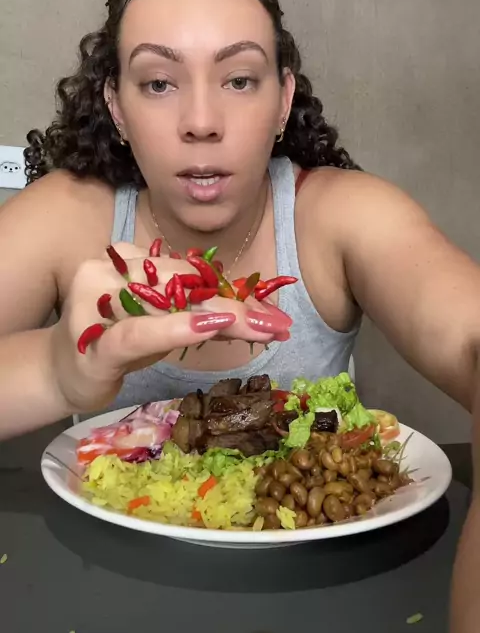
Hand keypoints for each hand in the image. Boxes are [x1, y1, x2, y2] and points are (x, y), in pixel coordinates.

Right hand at [50, 243, 291, 413]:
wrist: (59, 373)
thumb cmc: (114, 343)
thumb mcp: (160, 324)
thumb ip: (198, 313)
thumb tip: (257, 313)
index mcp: (125, 260)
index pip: (187, 273)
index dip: (231, 291)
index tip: (272, 311)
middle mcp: (109, 271)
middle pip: (182, 287)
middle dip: (235, 306)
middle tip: (277, 324)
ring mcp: (96, 302)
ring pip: (167, 305)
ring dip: (219, 317)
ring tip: (259, 327)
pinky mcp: (93, 342)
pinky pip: (138, 331)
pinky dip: (176, 329)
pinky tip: (209, 327)